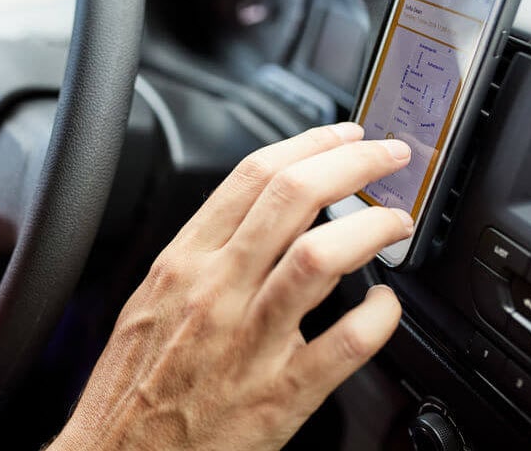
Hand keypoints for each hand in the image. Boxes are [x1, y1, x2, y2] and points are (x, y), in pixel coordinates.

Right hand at [51, 123, 412, 449]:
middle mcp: (215, 291)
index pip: (253, 177)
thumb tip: (256, 214)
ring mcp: (248, 341)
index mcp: (183, 262)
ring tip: (395, 222)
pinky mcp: (279, 394)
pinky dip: (379, 316)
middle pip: (292, 198)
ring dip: (370, 228)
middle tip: (386, 159)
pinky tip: (387, 306)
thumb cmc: (135, 383)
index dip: (309, 145)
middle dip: (352, 165)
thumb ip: (204, 254)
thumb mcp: (154, 298)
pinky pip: (345, 344)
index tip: (343, 137)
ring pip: (319, 258)